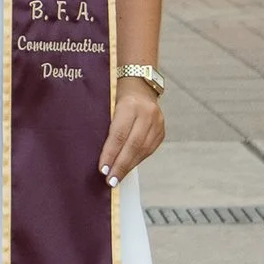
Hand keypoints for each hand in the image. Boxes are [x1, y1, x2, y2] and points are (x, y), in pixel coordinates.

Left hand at [101, 71, 164, 185]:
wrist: (140, 83)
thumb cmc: (117, 95)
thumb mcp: (109, 105)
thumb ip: (107, 127)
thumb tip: (101, 156)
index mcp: (130, 105)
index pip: (119, 135)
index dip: (110, 154)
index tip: (102, 170)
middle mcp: (147, 113)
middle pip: (133, 145)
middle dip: (120, 165)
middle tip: (110, 181)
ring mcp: (157, 122)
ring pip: (143, 150)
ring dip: (129, 166)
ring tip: (117, 178)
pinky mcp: (162, 130)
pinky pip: (149, 149)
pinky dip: (138, 159)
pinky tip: (129, 167)